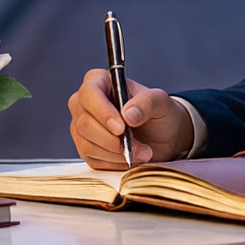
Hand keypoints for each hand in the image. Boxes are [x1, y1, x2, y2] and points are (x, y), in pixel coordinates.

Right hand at [69, 68, 192, 168]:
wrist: (162, 136)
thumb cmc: (159, 113)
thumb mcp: (160, 102)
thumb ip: (147, 103)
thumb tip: (128, 114)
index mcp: (100, 82)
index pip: (89, 92)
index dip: (102, 111)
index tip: (121, 128)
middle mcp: (85, 103)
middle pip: (84, 122)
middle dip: (112, 139)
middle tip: (138, 146)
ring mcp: (82, 127)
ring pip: (87, 144)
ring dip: (117, 153)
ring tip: (142, 152)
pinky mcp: (86, 148)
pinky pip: (93, 159)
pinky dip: (114, 162)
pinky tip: (130, 157)